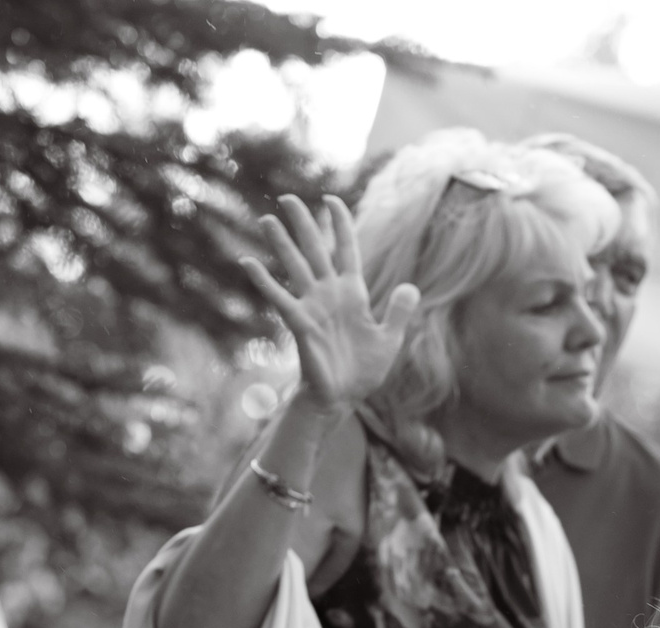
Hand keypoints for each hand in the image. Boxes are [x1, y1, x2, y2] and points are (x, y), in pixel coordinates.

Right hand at [240, 195, 418, 413]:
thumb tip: (410, 286)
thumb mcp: (389, 339)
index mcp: (353, 293)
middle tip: (287, 197)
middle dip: (303, 224)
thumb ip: (398, 312)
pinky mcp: (300, 324)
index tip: (331, 200)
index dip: (340, 225)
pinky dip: (264, 281)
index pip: (346, 250)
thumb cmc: (363, 370)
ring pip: (296, 267)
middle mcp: (329, 293)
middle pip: (315, 250)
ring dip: (282, 244)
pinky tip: (248, 263)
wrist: (343, 397)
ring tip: (267, 219)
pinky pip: (280, 298)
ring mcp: (313, 306)